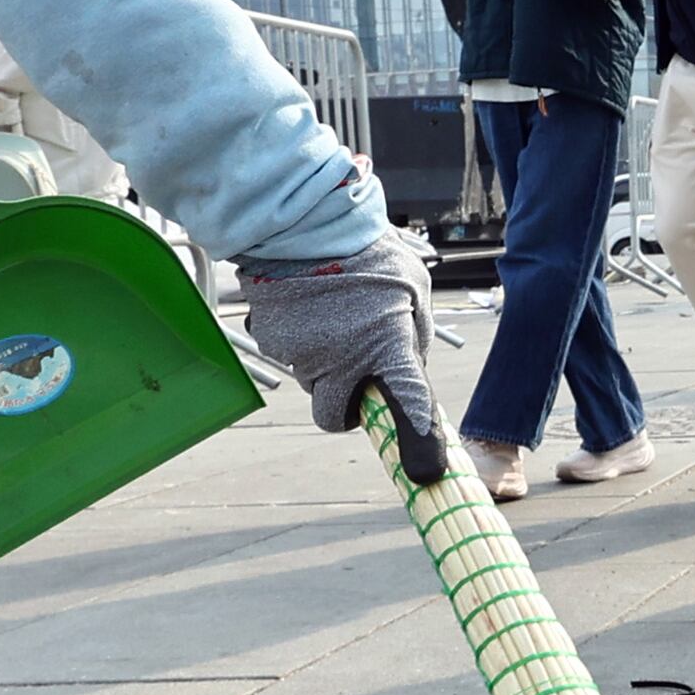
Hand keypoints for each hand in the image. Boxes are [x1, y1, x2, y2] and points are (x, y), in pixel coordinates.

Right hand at [238, 230, 446, 486]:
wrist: (304, 219)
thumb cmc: (369, 252)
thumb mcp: (413, 290)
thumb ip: (411, 338)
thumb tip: (406, 368)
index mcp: (386, 346)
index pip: (407, 406)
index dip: (417, 443)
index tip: (423, 475)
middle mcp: (342, 361)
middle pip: (334, 413)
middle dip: (343, 401)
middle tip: (353, 369)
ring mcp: (301, 355)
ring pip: (311, 380)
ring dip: (323, 361)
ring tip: (333, 311)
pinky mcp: (271, 341)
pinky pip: (290, 354)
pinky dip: (299, 339)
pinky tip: (307, 304)